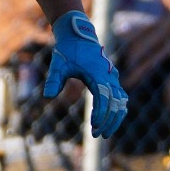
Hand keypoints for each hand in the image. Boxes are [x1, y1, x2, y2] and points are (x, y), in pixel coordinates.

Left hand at [42, 11, 126, 138]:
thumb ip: (54, 80)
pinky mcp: (112, 79)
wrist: (78, 35)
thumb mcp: (58, 64)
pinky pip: (120, 97)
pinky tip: (108, 120)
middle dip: (109, 121)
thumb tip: (48, 96)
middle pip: (116, 103)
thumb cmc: (68, 50)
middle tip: (98, 135)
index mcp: (97, 73)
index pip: (104, 98)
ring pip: (121, 102)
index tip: (94, 127)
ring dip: (115, 118)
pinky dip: (117, 110)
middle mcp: (109, 76)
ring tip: (103, 132)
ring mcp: (112, 77)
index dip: (101, 114)